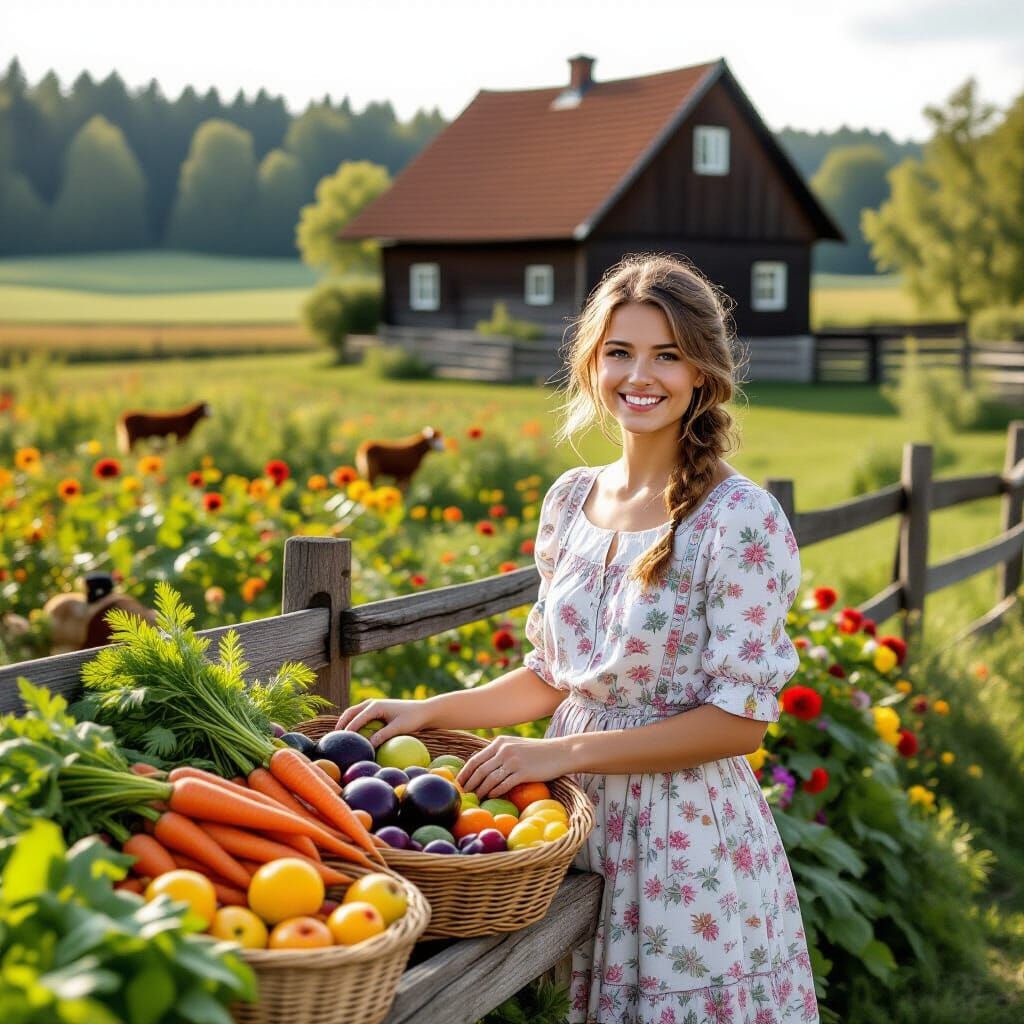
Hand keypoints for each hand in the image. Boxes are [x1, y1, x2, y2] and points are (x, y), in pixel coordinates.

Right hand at [335, 698, 434, 750]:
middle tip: (333, 738)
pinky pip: (360, 716)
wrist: (423, 711)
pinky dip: (353, 723)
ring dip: (345, 722)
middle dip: (340, 724)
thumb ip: (383, 735)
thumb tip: (369, 746)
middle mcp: (372, 704)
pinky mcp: (376, 711)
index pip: (356, 719)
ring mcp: (373, 706)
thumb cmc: (413, 719)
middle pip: (350, 713)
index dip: (347, 730)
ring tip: (338, 737)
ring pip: (353, 713)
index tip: (340, 741)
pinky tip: (351, 735)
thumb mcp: (399, 728)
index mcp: (376, 706)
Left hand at [456, 734, 570, 799]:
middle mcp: (504, 750)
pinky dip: (495, 792)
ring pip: (490, 779)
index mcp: (500, 742)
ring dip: (481, 791)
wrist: (560, 752)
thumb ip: (500, 752)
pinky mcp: (523, 772)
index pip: (475, 759)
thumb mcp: (516, 745)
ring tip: (476, 799)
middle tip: (464, 795)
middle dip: (470, 784)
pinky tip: (492, 797)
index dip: (465, 773)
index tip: (459, 783)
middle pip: (479, 770)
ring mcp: (513, 760)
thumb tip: (483, 766)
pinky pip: (504, 785)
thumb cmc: (538, 752)